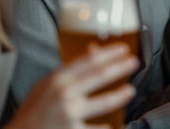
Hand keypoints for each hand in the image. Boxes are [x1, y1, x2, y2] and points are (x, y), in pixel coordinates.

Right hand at [6, 43, 138, 128]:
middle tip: (134, 62)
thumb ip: (71, 69)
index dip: (109, 53)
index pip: (88, 60)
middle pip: (99, 76)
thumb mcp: (48, 84)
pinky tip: (113, 126)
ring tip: (131, 90)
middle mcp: (64, 94)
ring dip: (119, 95)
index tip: (124, 48)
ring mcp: (69, 114)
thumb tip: (96, 50)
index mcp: (58, 78)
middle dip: (120, 67)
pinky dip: (106, 128)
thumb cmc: (35, 109)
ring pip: (102, 103)